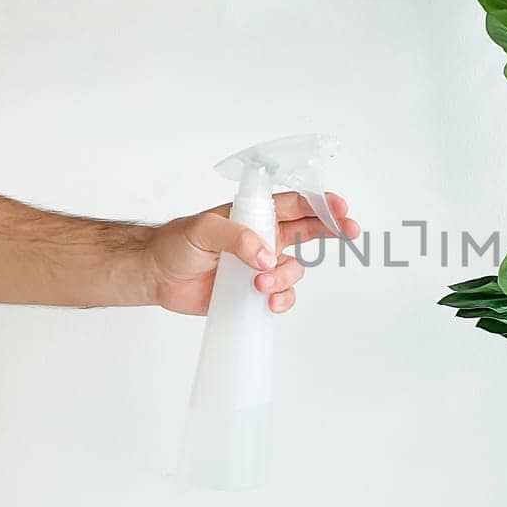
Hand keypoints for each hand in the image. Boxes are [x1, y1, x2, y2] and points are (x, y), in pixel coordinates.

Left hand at [143, 192, 359, 314]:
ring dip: (286, 277)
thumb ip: (237, 238)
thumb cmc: (176, 244)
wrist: (157, 276)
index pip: (295, 205)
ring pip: (294, 269)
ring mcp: (261, 265)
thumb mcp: (204, 229)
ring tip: (261, 283)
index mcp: (255, 215)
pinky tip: (268, 302)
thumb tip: (265, 257)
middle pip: (309, 231)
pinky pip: (281, 295)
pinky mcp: (253, 291)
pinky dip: (281, 299)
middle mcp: (264, 238)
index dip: (320, 204)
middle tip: (349, 232)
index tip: (340, 209)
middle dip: (332, 230)